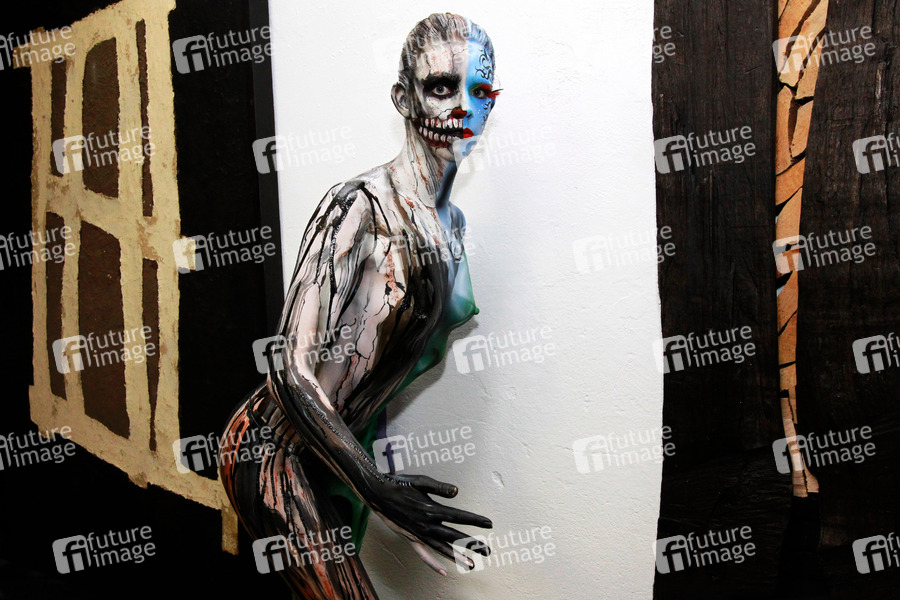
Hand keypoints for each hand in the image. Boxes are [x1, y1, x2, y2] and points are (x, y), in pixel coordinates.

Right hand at [368, 473, 491, 571]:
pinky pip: (423, 554)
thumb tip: (457, 492)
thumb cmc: (401, 485)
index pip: (459, 516)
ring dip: (456, 557)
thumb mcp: (421, 481)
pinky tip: (442, 571)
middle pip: (454, 536)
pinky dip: (433, 563)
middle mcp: (426, 524)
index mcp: (431, 509)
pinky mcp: (410, 538)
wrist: (378, 494)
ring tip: (471, 565)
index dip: (475, 520)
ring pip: (441, 548)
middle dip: (472, 544)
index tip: (488, 523)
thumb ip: (440, 487)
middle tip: (487, 551)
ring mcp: (418, 534)